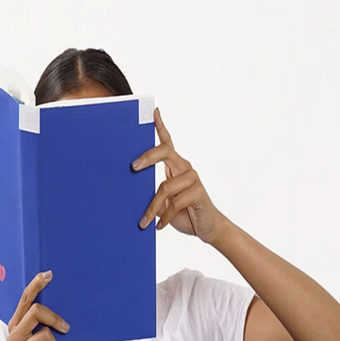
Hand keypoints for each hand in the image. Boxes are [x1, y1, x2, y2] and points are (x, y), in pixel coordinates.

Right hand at [6, 271, 69, 340]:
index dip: (36, 285)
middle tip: (67, 328)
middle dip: (55, 317)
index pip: (24, 300)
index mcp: (15, 328)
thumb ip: (42, 327)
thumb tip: (63, 311)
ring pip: (46, 334)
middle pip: (36, 311)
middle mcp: (12, 337)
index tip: (48, 274)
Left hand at [132, 108, 226, 243]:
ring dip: (151, 207)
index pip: (167, 143)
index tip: (153, 112)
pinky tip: (159, 226)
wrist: (207, 228)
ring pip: (165, 187)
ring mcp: (193, 179)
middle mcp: (185, 168)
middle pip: (165, 152)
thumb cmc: (184, 213)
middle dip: (147, 157)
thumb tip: (132, 193)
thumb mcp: (164, 203)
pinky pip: (175, 203)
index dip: (161, 126)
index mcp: (176, 166)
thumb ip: (153, 195)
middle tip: (133, 167)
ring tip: (143, 222)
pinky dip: (164, 217)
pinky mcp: (198, 193)